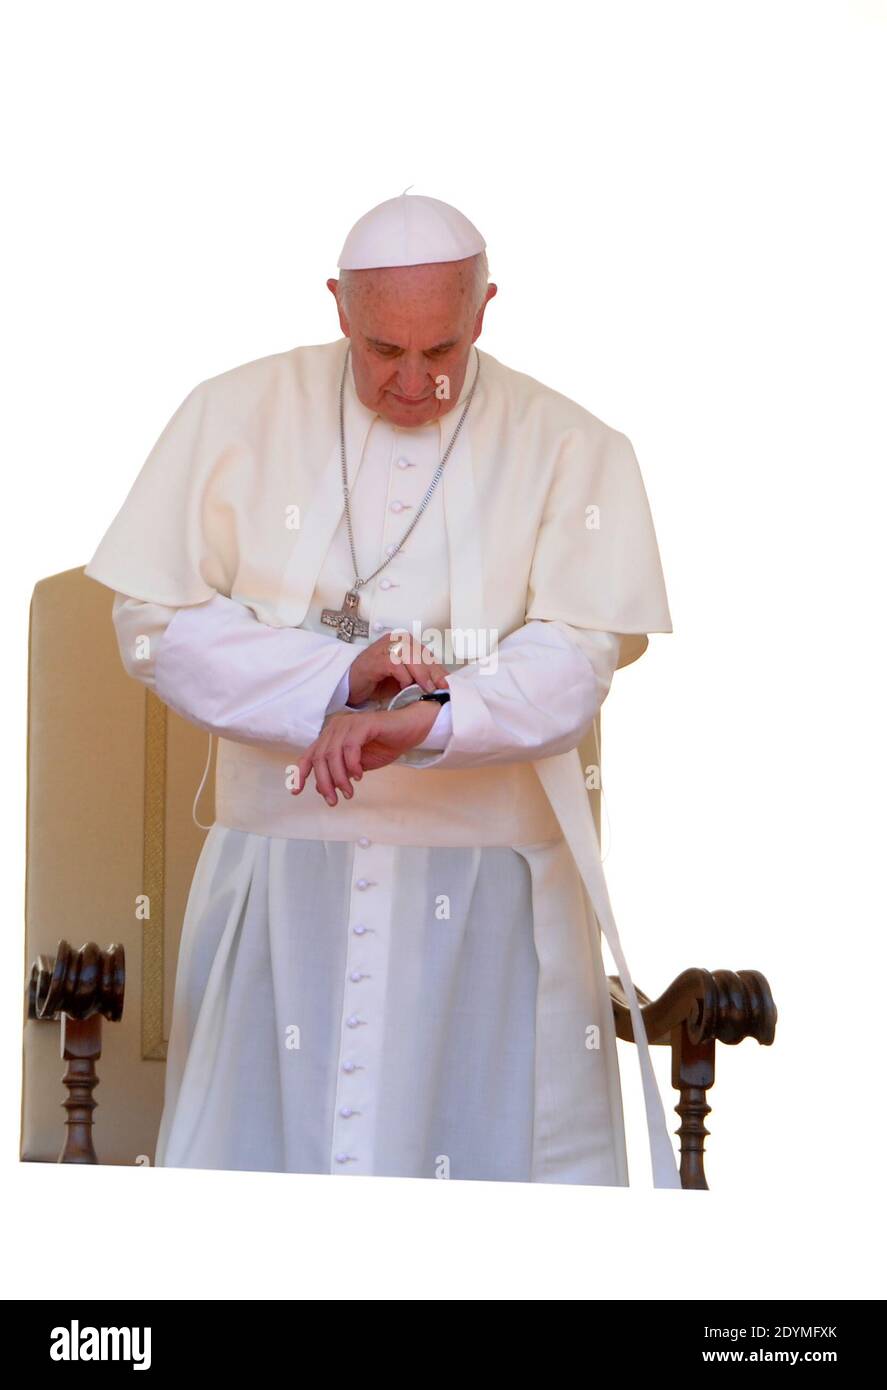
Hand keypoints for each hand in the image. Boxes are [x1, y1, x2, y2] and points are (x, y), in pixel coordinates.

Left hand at [293, 702, 440, 805]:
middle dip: (325, 782)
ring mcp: (349, 723)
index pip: (309, 755)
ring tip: (349, 792)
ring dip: (338, 777)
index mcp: (331, 736)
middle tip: (333, 800)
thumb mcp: (357, 765)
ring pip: (332, 754)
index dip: (300, 773)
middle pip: (319, 758)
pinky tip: (359, 775)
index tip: (296, 792)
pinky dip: (352, 764)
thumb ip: (340, 772)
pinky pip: (350, 746)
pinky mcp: (364, 724)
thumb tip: (321, 787)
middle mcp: (336, 727)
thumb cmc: (385, 744)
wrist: (410, 730)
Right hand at [348, 631, 449, 705]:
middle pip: (420, 653)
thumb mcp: (404, 680)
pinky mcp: (374, 659)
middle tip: (439, 688)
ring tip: (426, 689)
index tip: (448, 684)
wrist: (349, 685)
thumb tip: (441, 686)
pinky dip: (402, 675)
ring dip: (420, 673)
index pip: (427, 654)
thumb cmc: (376, 682)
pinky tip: (405, 686)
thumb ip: (420, 678)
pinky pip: (393, 664)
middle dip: (433, 672)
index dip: (439, 670)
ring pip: (409, 655)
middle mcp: (395, 641)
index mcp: (405, 643)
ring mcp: (383, 648)